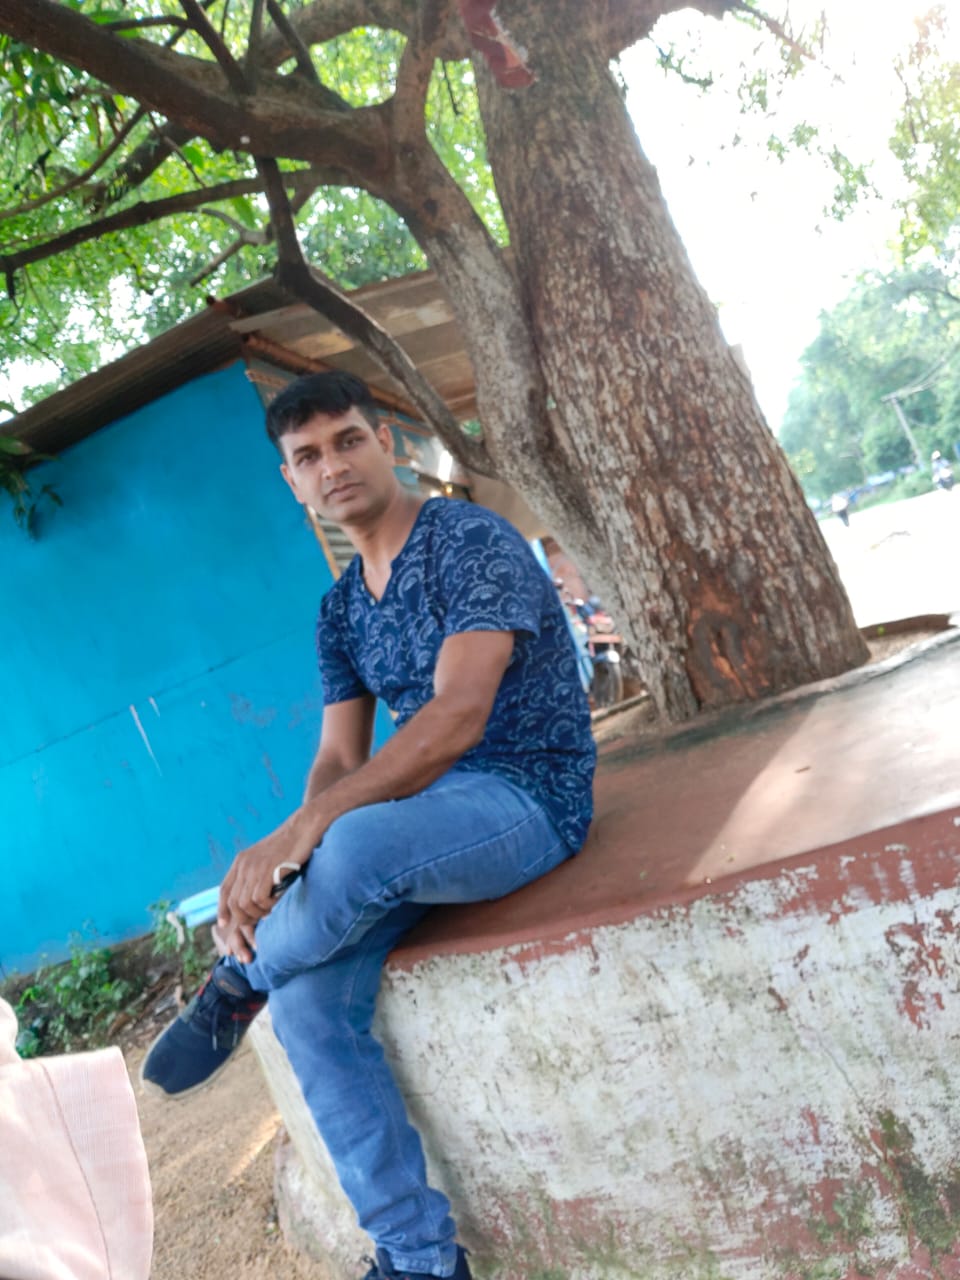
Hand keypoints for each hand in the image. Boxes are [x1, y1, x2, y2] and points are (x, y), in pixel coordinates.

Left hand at [217, 808, 324, 962]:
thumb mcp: (268, 857)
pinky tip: (277, 901)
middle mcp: (244, 864)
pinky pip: (258, 900)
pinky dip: (267, 906)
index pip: (224, 890)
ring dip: (258, 913)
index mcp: (241, 860)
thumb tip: (256, 896)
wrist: (305, 827)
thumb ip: (258, 873)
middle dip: (244, 918)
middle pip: (233, 902)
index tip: (224, 923)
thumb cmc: (292, 844)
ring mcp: (254, 868)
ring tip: (271, 909)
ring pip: (245, 904)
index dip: (222, 909)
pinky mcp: (266, 872)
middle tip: (259, 921)